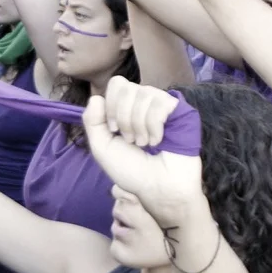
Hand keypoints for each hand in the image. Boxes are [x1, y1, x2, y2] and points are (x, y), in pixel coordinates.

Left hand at [82, 77, 204, 217]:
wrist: (158, 187)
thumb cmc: (132, 171)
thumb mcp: (102, 148)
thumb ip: (92, 122)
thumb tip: (96, 97)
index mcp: (127, 108)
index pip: (117, 84)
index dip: (111, 105)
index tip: (114, 130)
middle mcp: (145, 102)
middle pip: (126, 87)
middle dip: (123, 117)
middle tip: (131, 140)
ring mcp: (162, 105)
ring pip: (143, 93)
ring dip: (139, 125)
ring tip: (145, 144)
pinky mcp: (179, 110)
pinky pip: (160, 104)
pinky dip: (153, 126)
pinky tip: (158, 141)